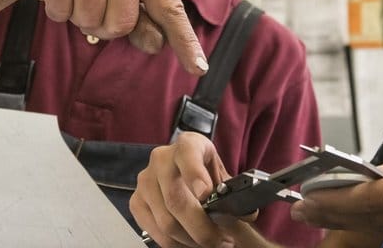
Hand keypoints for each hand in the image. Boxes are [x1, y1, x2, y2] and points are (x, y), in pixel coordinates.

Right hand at [16, 0, 206, 74]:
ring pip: (89, 20)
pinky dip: (57, 9)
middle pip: (121, 25)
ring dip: (79, 17)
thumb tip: (157, 44)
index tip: (200, 68)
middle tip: (95, 2)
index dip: (185, 42)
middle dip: (104, 25)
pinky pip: (61, 12)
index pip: (169, 10)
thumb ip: (142, 20)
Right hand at [131, 132, 239, 246]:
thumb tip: (247, 214)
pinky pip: (155, 232)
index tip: (206, 194)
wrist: (183, 170)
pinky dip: (176, 244)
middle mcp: (161, 159)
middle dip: (202, 228)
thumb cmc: (205, 173)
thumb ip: (233, 193)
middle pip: (176, 199)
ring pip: (166, 222)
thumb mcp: (222, 175)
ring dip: (192, 240)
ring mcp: (145, 181)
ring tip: (210, 243)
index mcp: (187, 145)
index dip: (195, 174)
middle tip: (222, 241)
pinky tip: (190, 242)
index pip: (188, 154)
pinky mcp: (136, 201)